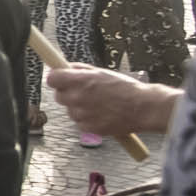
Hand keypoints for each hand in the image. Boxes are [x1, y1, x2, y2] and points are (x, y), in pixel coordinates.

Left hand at [46, 64, 180, 135]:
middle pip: (59, 96)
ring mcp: (81, 114)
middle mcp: (78, 97)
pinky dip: (87, 119)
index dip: (56, 79)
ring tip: (100, 104)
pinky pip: (79, 122)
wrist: (143, 108)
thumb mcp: (102, 72)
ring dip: (79, 107)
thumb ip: (80, 70)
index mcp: (80, 80)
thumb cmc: (126, 88)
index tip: (61, 79)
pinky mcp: (87, 128)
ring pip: (70, 110)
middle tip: (85, 92)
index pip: (52, 79)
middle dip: (69, 93)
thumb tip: (64, 67)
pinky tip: (102, 114)